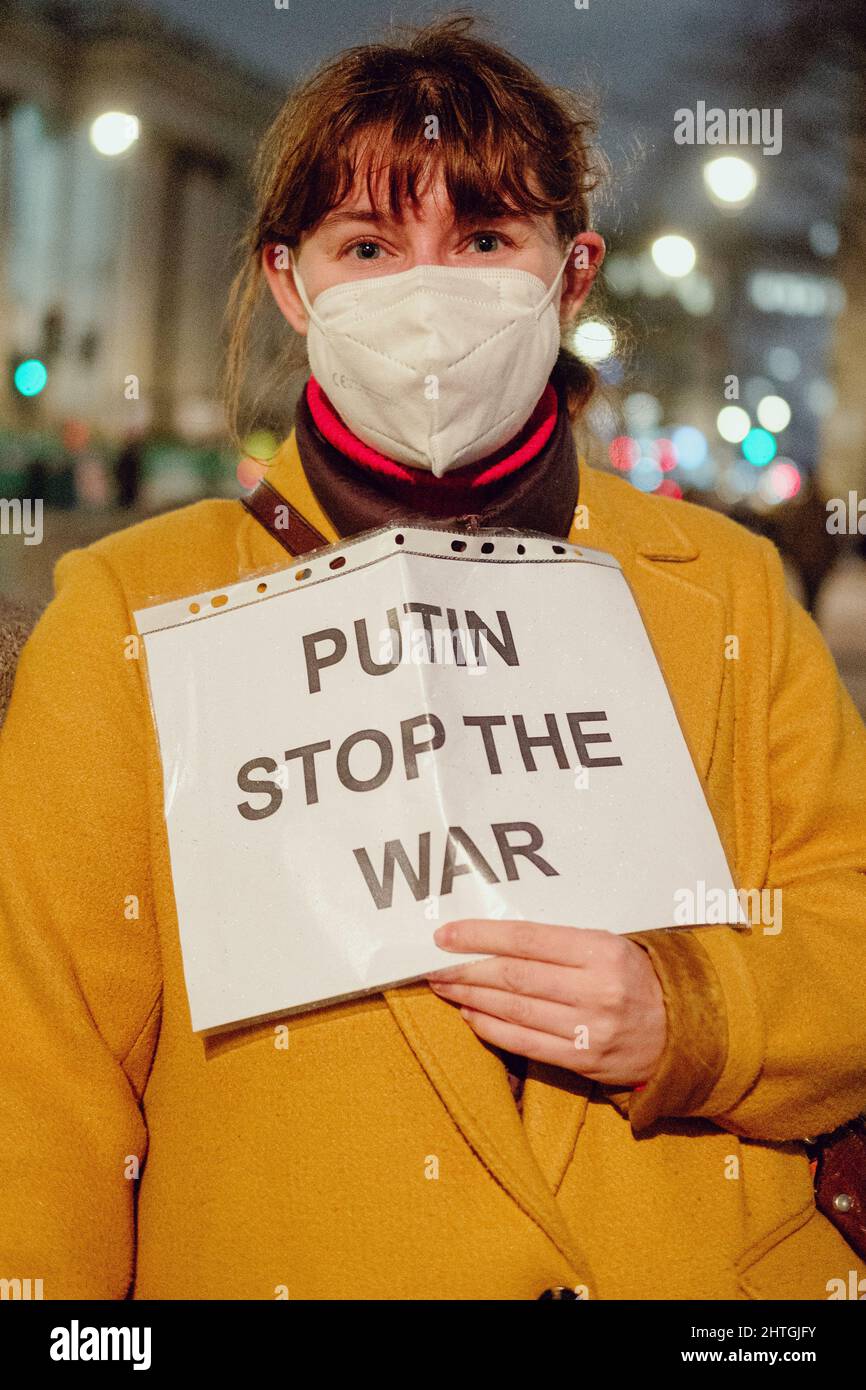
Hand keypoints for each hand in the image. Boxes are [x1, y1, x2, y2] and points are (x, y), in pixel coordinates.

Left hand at [426, 918, 666, 1086]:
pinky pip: (525, 1044)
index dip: (479, 936)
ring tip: (444, 987)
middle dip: (464, 970)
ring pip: (514, 1011)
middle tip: (433, 965)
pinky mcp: (583, 1061)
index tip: (445, 936)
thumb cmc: (635, 977)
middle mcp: (595, 989)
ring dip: (470, 999)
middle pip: (513, 977)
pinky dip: (491, 1029)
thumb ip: (560, 942)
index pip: (526, 939)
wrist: (683, 1031)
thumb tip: (495, 936)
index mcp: (601, 951)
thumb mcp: (609, 945)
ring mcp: (589, 1029)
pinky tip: (470, 1016)